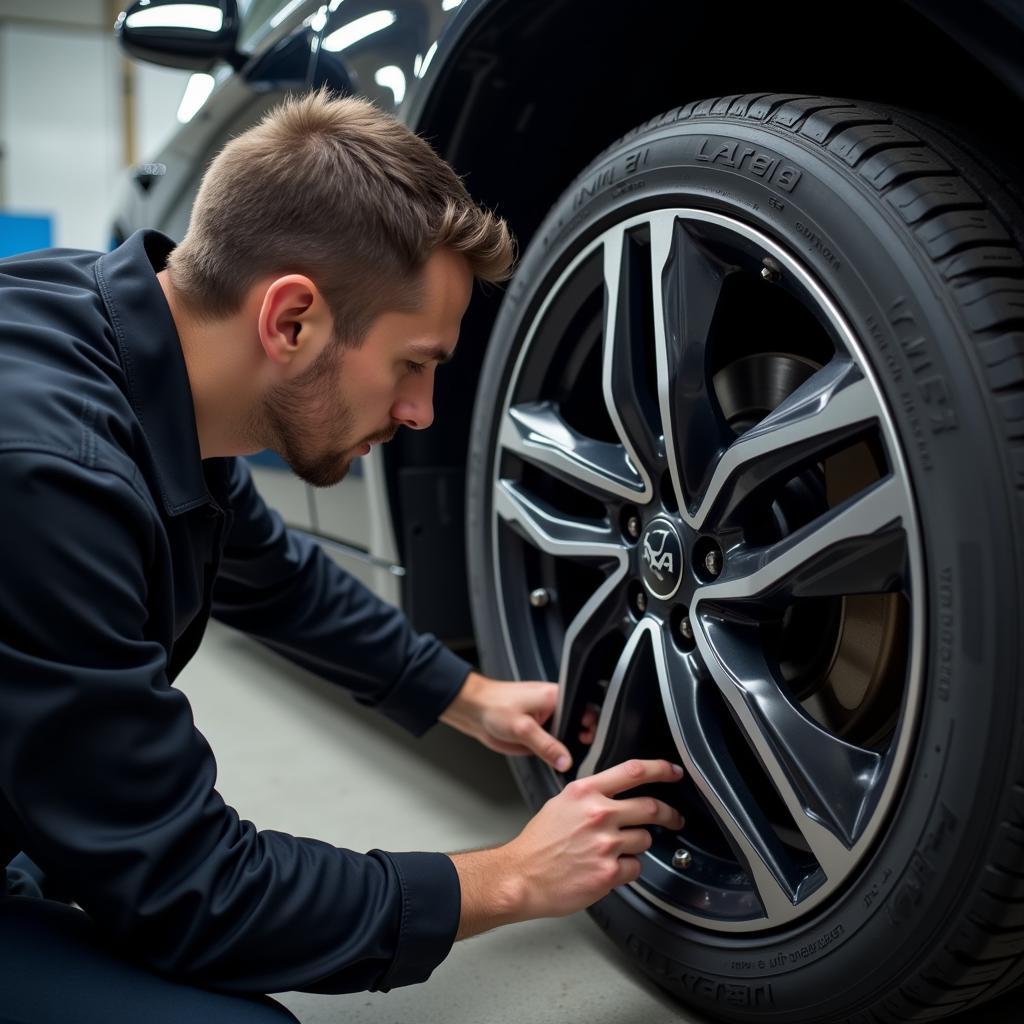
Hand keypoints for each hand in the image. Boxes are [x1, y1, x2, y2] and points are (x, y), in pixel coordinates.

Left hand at [441, 671, 597, 771]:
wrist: (473, 711)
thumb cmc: (494, 706)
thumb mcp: (522, 728)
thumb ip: (546, 746)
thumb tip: (566, 761)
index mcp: (556, 697)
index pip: (587, 710)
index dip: (593, 727)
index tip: (590, 742)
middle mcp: (554, 709)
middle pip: (580, 725)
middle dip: (583, 740)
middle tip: (581, 754)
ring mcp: (546, 722)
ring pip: (567, 738)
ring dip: (568, 749)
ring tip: (567, 760)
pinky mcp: (537, 734)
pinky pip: (553, 746)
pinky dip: (555, 754)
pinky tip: (555, 762)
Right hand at [450, 759, 684, 937]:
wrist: (521, 877)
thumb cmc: (538, 844)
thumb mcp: (561, 803)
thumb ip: (591, 796)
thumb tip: (616, 795)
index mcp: (585, 792)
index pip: (633, 771)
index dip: (661, 769)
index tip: (675, 772)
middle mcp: (598, 814)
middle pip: (651, 807)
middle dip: (670, 814)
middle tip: (675, 819)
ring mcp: (605, 844)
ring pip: (644, 840)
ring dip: (638, 845)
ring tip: (615, 851)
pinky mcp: (608, 873)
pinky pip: (635, 868)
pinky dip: (627, 869)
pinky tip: (608, 868)